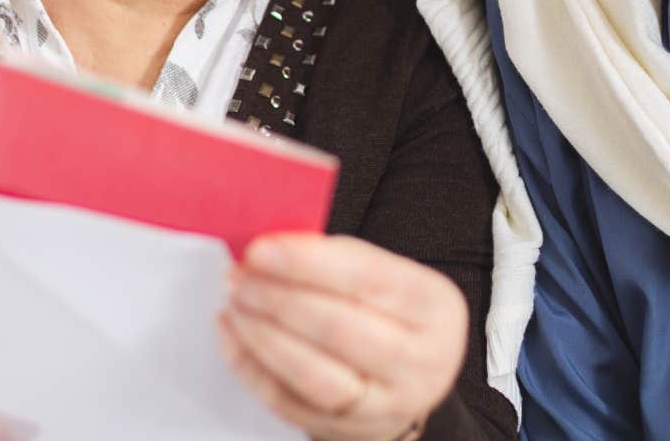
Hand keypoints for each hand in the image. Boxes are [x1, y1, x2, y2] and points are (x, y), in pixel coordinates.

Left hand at [220, 234, 465, 440]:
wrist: (409, 378)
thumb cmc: (391, 314)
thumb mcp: (388, 276)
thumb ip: (338, 259)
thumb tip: (273, 248)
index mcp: (434, 306)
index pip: (368, 279)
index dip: (308, 264)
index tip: (261, 250)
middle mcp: (420, 360)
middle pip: (339, 329)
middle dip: (278, 299)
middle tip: (240, 278)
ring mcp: (386, 403)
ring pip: (313, 375)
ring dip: (262, 336)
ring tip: (236, 305)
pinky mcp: (346, 430)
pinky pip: (288, 403)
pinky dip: (252, 368)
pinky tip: (235, 337)